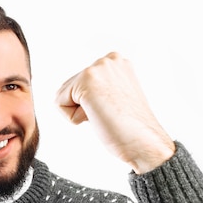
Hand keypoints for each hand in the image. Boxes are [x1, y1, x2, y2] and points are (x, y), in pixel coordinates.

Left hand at [55, 52, 174, 173]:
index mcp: (117, 63)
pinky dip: (73, 117)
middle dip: (83, 108)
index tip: (114, 110)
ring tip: (105, 115)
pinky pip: (59, 103)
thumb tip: (81, 94)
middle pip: (69, 89)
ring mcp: (98, 68)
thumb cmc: (131, 128)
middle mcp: (109, 60)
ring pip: (63, 96)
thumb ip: (100, 88)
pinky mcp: (87, 79)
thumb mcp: (115, 98)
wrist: (144, 142)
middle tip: (109, 115)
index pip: (79, 85)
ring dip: (79, 113)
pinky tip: (97, 116)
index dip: (91, 105)